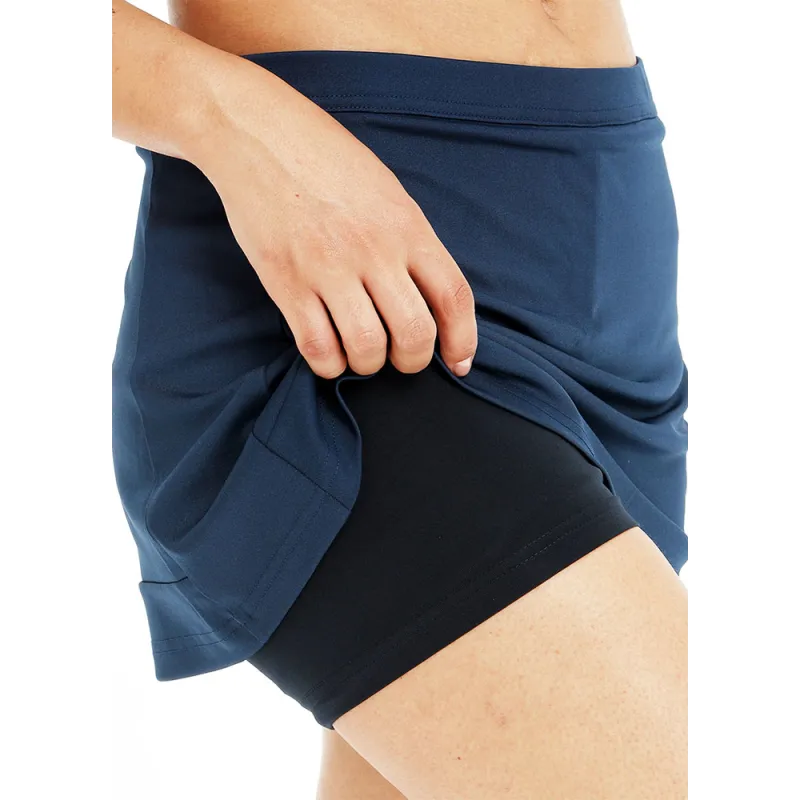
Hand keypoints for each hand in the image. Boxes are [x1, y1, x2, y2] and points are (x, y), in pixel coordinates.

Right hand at [192, 59, 477, 378]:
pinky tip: (329, 354)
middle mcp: (374, 248)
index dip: (463, 340)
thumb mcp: (387, 191)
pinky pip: (318, 347)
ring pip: (367, 348)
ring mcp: (328, 266)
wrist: (257, 132)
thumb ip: (410, 242)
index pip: (453, 296)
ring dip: (369, 365)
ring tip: (361, 353)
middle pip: (415, 333)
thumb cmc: (326, 161)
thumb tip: (431, 297)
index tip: (458, 362)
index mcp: (407, 225)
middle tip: (400, 359)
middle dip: (413, 362)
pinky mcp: (286, 281)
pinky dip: (329, 365)